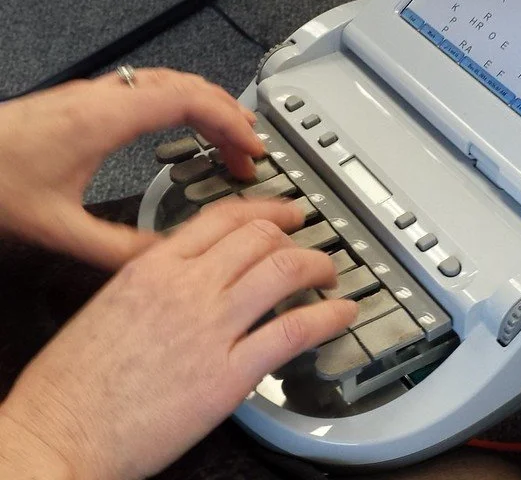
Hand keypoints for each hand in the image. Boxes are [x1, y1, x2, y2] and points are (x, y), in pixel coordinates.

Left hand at [0, 68, 265, 268]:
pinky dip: (182, 104)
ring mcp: (94, 95)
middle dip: (230, 117)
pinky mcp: (84, 102)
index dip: (231, 123)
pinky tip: (183, 126)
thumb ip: (118, 247)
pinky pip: (151, 89)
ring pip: (169, 83)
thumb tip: (166, 257)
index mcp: (105, 119)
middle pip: (188, 87)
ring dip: (208, 107)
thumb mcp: (58, 226)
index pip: (190, 102)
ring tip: (231, 137)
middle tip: (250, 153)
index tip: (252, 150)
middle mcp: (104, 98)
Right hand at [0, 199, 357, 479]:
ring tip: (330, 276)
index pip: (223, 218)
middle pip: (260, 238)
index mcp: (152, 266)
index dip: (265, 209)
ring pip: (283, 272)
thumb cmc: (72, 381)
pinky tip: (342, 314)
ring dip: (317, 268)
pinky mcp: (228, 373)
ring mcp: (210, 327)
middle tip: (311, 244)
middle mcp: (186, 286)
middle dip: (296, 236)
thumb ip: (157, 281)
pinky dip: (328, 317)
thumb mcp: (111, 304)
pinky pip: (293, 330)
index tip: (283, 213)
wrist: (55, 432)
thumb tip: (195, 274)